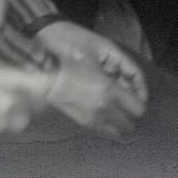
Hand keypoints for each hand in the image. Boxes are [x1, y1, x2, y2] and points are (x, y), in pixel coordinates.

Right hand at [36, 21, 146, 135]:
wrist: (38, 57)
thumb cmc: (69, 47)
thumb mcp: (102, 47)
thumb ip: (125, 65)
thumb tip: (134, 81)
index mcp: (108, 91)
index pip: (139, 109)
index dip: (139, 97)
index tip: (132, 88)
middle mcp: (102, 109)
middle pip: (130, 123)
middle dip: (130, 110)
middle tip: (121, 94)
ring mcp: (90, 117)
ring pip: (117, 130)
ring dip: (119, 118)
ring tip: (109, 100)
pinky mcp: (80, 120)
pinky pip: (103, 129)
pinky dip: (106, 120)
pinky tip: (98, 104)